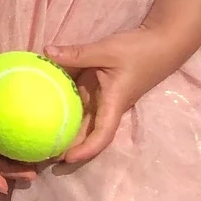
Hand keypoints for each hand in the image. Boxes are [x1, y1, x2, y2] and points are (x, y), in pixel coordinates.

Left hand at [49, 25, 179, 166]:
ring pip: (82, 117)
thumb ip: (77, 53)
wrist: (162, 42)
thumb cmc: (139, 50)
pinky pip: (80, 99)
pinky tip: (43, 103)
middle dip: (68, 145)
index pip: (102, 134)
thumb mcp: (107, 50)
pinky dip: (64, 103)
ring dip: (65, 127)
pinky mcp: (99, 86)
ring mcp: (103, 96)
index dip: (86, 150)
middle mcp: (107, 105)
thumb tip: (46, 52)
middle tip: (41, 152)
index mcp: (113, 103)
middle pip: (88, 131)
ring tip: (39, 135)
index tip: (66, 159)